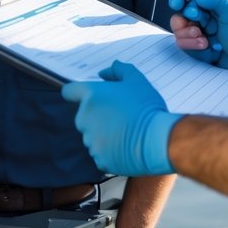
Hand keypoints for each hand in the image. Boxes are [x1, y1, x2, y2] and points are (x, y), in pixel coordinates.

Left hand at [61, 61, 180, 176]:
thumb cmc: (147, 108)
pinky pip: (100, 152)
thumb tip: (104, 73)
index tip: (90, 97)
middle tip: (120, 115)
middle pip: (83, 115)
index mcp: (91, 96)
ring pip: (92, 135)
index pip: (69, 91)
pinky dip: (110, 151)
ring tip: (126, 131)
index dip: (77, 93)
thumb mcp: (136, 80)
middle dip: (97, 115)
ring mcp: (90, 140)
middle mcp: (84, 117)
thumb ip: (118, 70)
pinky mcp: (98, 157)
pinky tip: (126, 146)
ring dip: (103, 133)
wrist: (157, 140)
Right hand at [168, 0, 227, 80]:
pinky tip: (208, 51)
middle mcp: (202, 17)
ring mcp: (197, 33)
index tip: (177, 4)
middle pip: (179, 13)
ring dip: (189, 37)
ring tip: (205, 43)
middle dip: (184, 22)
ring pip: (178, 31)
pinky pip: (183, 45)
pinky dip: (194, 48)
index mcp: (211, 5)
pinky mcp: (195, 47)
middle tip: (197, 29)